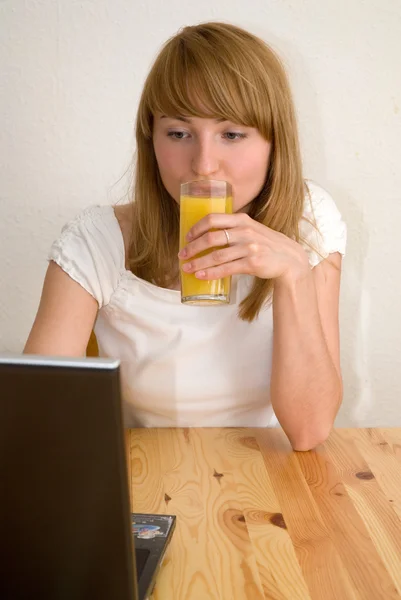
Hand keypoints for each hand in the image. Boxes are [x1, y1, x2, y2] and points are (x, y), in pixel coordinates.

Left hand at [178, 213, 309, 281]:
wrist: (290, 259)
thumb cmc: (266, 244)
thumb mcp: (252, 229)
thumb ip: (234, 229)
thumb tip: (207, 236)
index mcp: (242, 220)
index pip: (213, 219)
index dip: (196, 228)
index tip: (187, 237)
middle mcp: (245, 231)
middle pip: (211, 238)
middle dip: (192, 247)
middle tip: (182, 255)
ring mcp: (249, 247)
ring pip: (216, 255)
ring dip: (198, 263)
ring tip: (187, 268)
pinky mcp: (252, 263)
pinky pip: (226, 269)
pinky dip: (211, 273)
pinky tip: (201, 275)